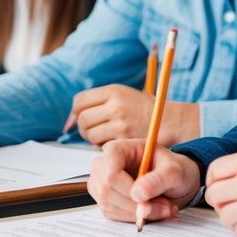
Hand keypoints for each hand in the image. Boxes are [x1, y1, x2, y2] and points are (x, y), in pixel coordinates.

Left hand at [69, 85, 199, 146]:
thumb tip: (68, 122)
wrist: (168, 121)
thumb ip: (98, 103)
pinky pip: (102, 145)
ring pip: (90, 134)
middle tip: (94, 130)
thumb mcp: (122, 95)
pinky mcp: (124, 138)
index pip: (80, 100)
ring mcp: (120, 122)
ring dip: (93, 139)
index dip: (75, 112)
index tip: (78, 120)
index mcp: (113, 91)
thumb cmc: (142, 110)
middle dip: (84, 127)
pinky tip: (115, 142)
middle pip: (82, 118)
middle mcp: (116, 104)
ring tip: (105, 137)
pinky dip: (104, 146)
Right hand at [89, 138, 201, 224]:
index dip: (128, 191)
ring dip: (138, 213)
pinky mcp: (104, 199)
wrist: (173, 181)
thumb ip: (159, 180)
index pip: (110, 174)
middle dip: (137, 205)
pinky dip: (133, 217)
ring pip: (109, 206)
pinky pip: (112, 215)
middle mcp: (104, 165)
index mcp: (117, 150)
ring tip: (162, 207)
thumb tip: (137, 193)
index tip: (147, 199)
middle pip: (108, 192)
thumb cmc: (172, 169)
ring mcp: (101, 183)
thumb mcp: (174, 171)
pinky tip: (150, 210)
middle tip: (164, 206)